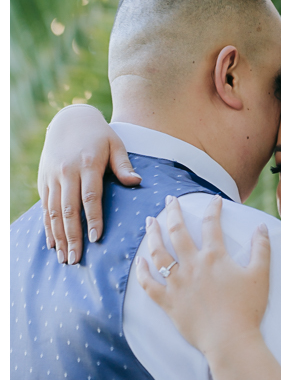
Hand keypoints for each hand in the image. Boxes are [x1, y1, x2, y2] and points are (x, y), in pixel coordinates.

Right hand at [37, 104, 140, 264]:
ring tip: (64, 257)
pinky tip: (52, 243)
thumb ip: (124, 165)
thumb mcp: (115, 144)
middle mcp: (67, 172)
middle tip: (76, 259)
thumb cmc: (99, 135)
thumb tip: (137, 182)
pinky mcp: (44, 181)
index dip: (93, 219)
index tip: (96, 239)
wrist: (69, 120)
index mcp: (87, 164)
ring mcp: (52, 178)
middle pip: (69, 209)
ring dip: (58, 237)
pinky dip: (48, 227)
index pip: (90, 197)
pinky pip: (45, 208)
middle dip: (72, 236)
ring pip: (54, 212)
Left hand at [137, 195, 270, 356]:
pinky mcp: (168, 302)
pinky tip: (138, 261)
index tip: (214, 200)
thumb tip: (261, 226)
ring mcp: (177, 283)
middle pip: (178, 231)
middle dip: (173, 212)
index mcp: (214, 257)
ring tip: (149, 221)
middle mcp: (192, 265)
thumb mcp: (261, 275)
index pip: (212, 224)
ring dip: (153, 234)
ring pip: (159, 253)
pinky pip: (149, 284)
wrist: (230, 340)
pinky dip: (142, 272)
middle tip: (169, 200)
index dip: (213, 209)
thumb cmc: (247, 308)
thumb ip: (261, 248)